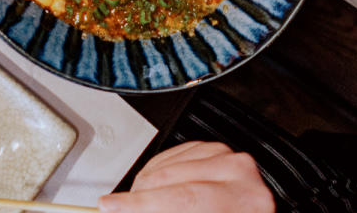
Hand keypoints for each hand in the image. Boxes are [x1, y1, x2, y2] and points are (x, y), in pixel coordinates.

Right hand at [97, 141, 274, 212]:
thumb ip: (167, 209)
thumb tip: (130, 209)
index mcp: (245, 201)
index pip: (182, 199)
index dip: (139, 204)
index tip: (111, 207)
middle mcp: (241, 175)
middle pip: (173, 179)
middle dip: (139, 194)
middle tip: (116, 206)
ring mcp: (230, 158)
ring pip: (170, 163)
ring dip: (146, 183)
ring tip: (134, 200)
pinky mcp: (218, 150)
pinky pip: (176, 153)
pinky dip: (158, 169)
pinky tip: (151, 183)